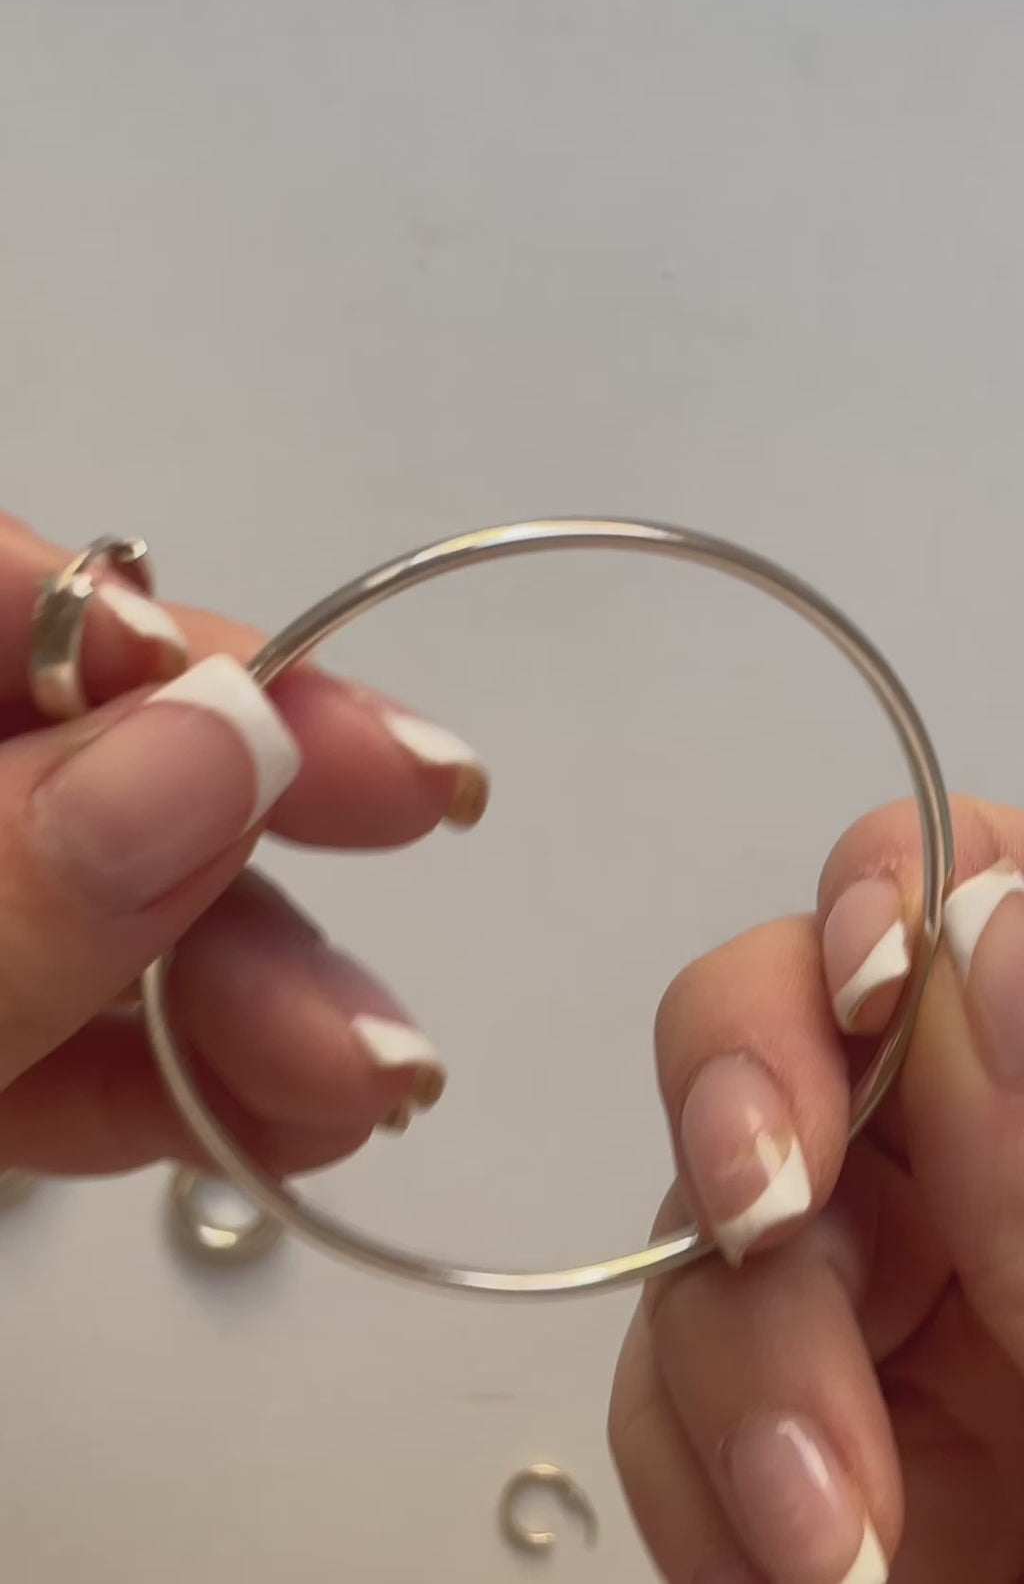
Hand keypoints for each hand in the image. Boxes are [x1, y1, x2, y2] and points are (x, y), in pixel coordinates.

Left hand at [0, 511, 487, 1174]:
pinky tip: (291, 1123)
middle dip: (251, 816)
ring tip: (378, 1070)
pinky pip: (60, 1049)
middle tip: (431, 818)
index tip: (279, 697)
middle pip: (76, 755)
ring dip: (249, 984)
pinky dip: (174, 1088)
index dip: (136, 629)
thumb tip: (230, 738)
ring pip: (92, 914)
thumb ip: (3, 891)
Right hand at [610, 796, 1023, 1582]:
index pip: (972, 901)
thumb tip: (988, 913)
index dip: (892, 890)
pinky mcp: (795, 1450)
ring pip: (706, 1218)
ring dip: (740, 1357)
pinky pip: (670, 1388)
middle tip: (767, 1206)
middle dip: (752, 1097)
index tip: (867, 981)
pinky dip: (700, 1476)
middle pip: (793, 1020)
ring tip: (832, 1536)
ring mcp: (888, 1324)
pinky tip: (797, 1569)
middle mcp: (987, 1194)